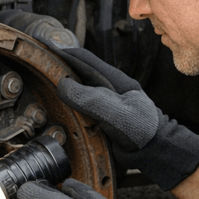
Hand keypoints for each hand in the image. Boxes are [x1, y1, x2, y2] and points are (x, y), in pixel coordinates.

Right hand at [42, 43, 198, 190]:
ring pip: (82, 86)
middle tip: (42, 62)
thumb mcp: (114, 113)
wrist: (155, 151)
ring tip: (48, 80)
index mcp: (115, 80)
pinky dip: (72, 100)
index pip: (85, 60)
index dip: (64, 53)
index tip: (47, 48)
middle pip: (81, 71)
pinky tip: (64, 104)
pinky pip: (85, 103)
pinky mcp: (106, 115)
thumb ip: (89, 98)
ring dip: (66, 82)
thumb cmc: (143, 131)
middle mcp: (111, 88)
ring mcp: (109, 101)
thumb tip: (63, 85)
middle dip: (62, 64)